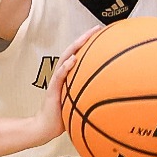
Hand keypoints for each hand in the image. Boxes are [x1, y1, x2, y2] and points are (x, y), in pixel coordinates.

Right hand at [30, 27, 97, 144]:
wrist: (46, 127)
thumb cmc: (63, 116)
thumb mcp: (80, 103)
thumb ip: (89, 95)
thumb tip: (110, 94)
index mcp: (68, 77)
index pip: (78, 55)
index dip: (89, 44)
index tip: (103, 34)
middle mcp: (62, 75)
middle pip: (72, 51)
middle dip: (84, 39)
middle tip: (97, 28)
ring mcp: (56, 81)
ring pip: (65, 59)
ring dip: (75, 47)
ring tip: (85, 38)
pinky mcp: (52, 90)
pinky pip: (59, 76)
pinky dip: (66, 66)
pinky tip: (73, 59)